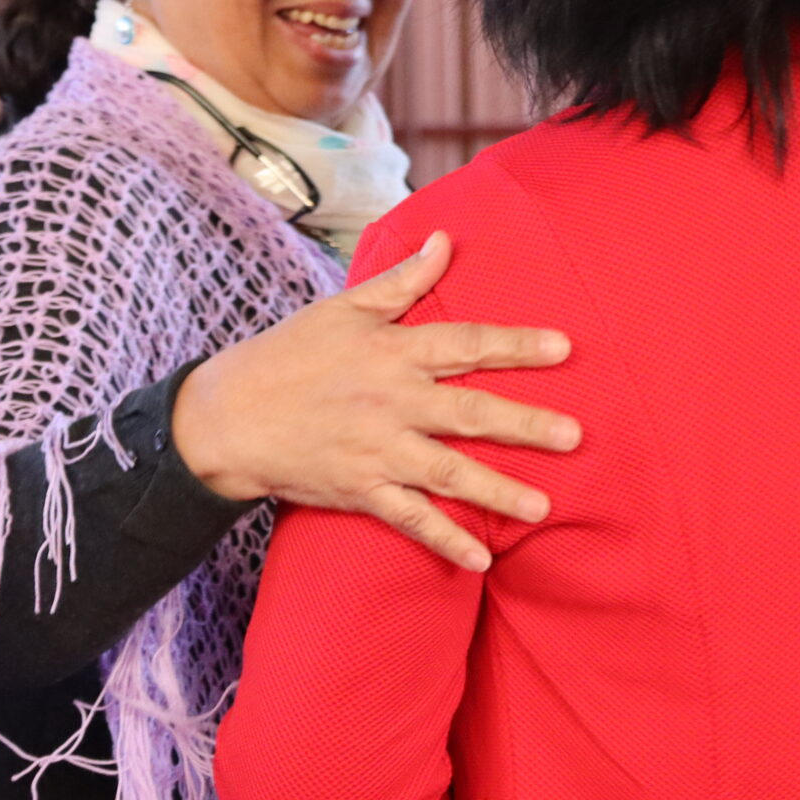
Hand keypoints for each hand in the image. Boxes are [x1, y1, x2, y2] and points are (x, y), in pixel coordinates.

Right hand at [173, 231, 580, 572]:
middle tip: (574, 436)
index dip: (516, 346)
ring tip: (543, 507)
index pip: (465, 344)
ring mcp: (376, 450)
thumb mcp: (342, 308)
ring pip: (448, 473)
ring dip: (497, 491)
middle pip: (469, 413)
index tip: (563, 348)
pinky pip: (410, 519)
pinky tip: (481, 560)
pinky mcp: (360, 489)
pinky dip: (445, 540)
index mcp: (391, 352)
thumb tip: (446, 240)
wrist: (224, 418)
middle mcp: (390, 402)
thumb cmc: (287, 355)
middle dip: (525, 426)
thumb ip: (402, 280)